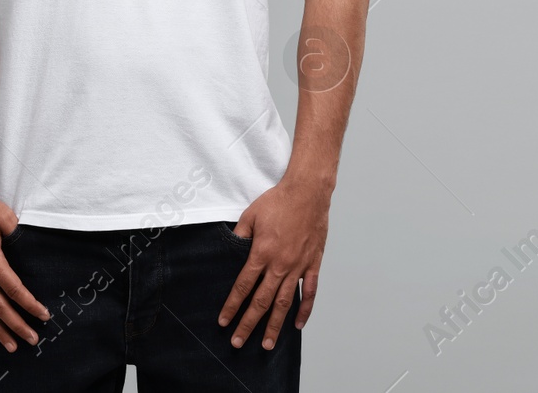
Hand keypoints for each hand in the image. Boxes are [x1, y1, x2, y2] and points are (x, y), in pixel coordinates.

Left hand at [217, 177, 329, 349]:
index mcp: (262, 253)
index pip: (243, 287)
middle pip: (261, 302)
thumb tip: (229, 249)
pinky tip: (297, 325)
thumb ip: (239, 235)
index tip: (224, 322)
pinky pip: (309, 292)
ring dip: (275, 325)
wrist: (308, 192)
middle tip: (238, 343)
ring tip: (267, 344)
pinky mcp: (313, 264)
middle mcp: (280, 265)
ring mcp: (298, 267)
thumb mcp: (250, 215)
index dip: (232, 306)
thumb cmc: (278, 201)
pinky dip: (304, 311)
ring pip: (284, 304)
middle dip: (248, 324)